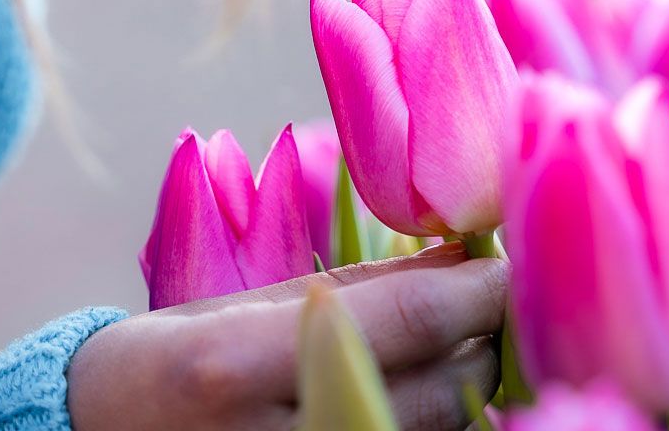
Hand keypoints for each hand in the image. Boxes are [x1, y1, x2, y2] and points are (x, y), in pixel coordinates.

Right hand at [66, 241, 504, 430]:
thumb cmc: (163, 365)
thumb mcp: (242, 307)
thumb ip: (357, 286)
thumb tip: (462, 254)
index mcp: (239, 362)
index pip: (407, 318)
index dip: (478, 287)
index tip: (506, 260)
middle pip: (446, 388)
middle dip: (479, 338)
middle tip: (476, 302)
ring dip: (464, 387)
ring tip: (447, 348)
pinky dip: (430, 424)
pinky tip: (417, 396)